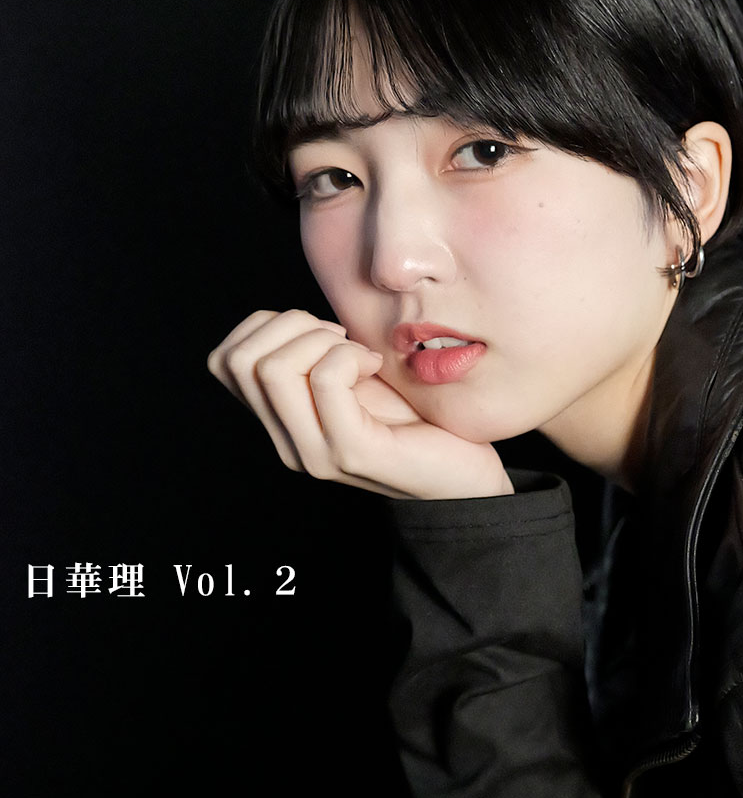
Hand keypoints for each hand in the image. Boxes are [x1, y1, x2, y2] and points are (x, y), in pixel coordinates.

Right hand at [207, 309, 513, 499]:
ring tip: (359, 352)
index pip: (223, 360)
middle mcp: (287, 442)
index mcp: (282, 423)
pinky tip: (377, 366)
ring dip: (319, 339)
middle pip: (238, 359)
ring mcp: (313, 452)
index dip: (264, 326)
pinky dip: (350, 355)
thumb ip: (317, 357)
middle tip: (339, 336)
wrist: (463, 478)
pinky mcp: (349, 452)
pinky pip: (325, 379)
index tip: (319, 331)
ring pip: (271, 368)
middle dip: (288, 324)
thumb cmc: (416, 420)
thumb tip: (293, 319)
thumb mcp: (355, 377)